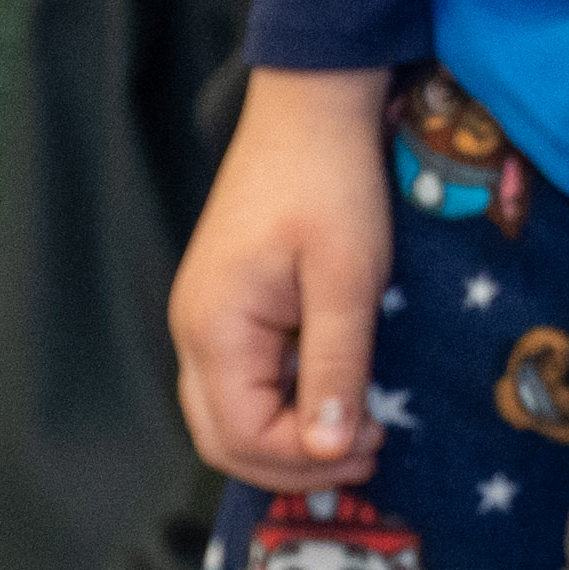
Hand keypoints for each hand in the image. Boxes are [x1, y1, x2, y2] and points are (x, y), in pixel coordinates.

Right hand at [174, 67, 393, 489]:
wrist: (310, 105)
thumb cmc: (332, 183)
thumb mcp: (347, 278)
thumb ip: (336, 366)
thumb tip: (332, 451)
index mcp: (214, 328)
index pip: (243, 436)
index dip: (307, 459)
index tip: (376, 442)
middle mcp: (193, 332)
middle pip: (224, 438)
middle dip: (294, 464)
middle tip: (370, 451)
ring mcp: (203, 319)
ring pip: (228, 415)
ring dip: (288, 439)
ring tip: (359, 430)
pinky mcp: (225, 307)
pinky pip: (241, 382)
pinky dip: (283, 405)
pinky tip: (336, 393)